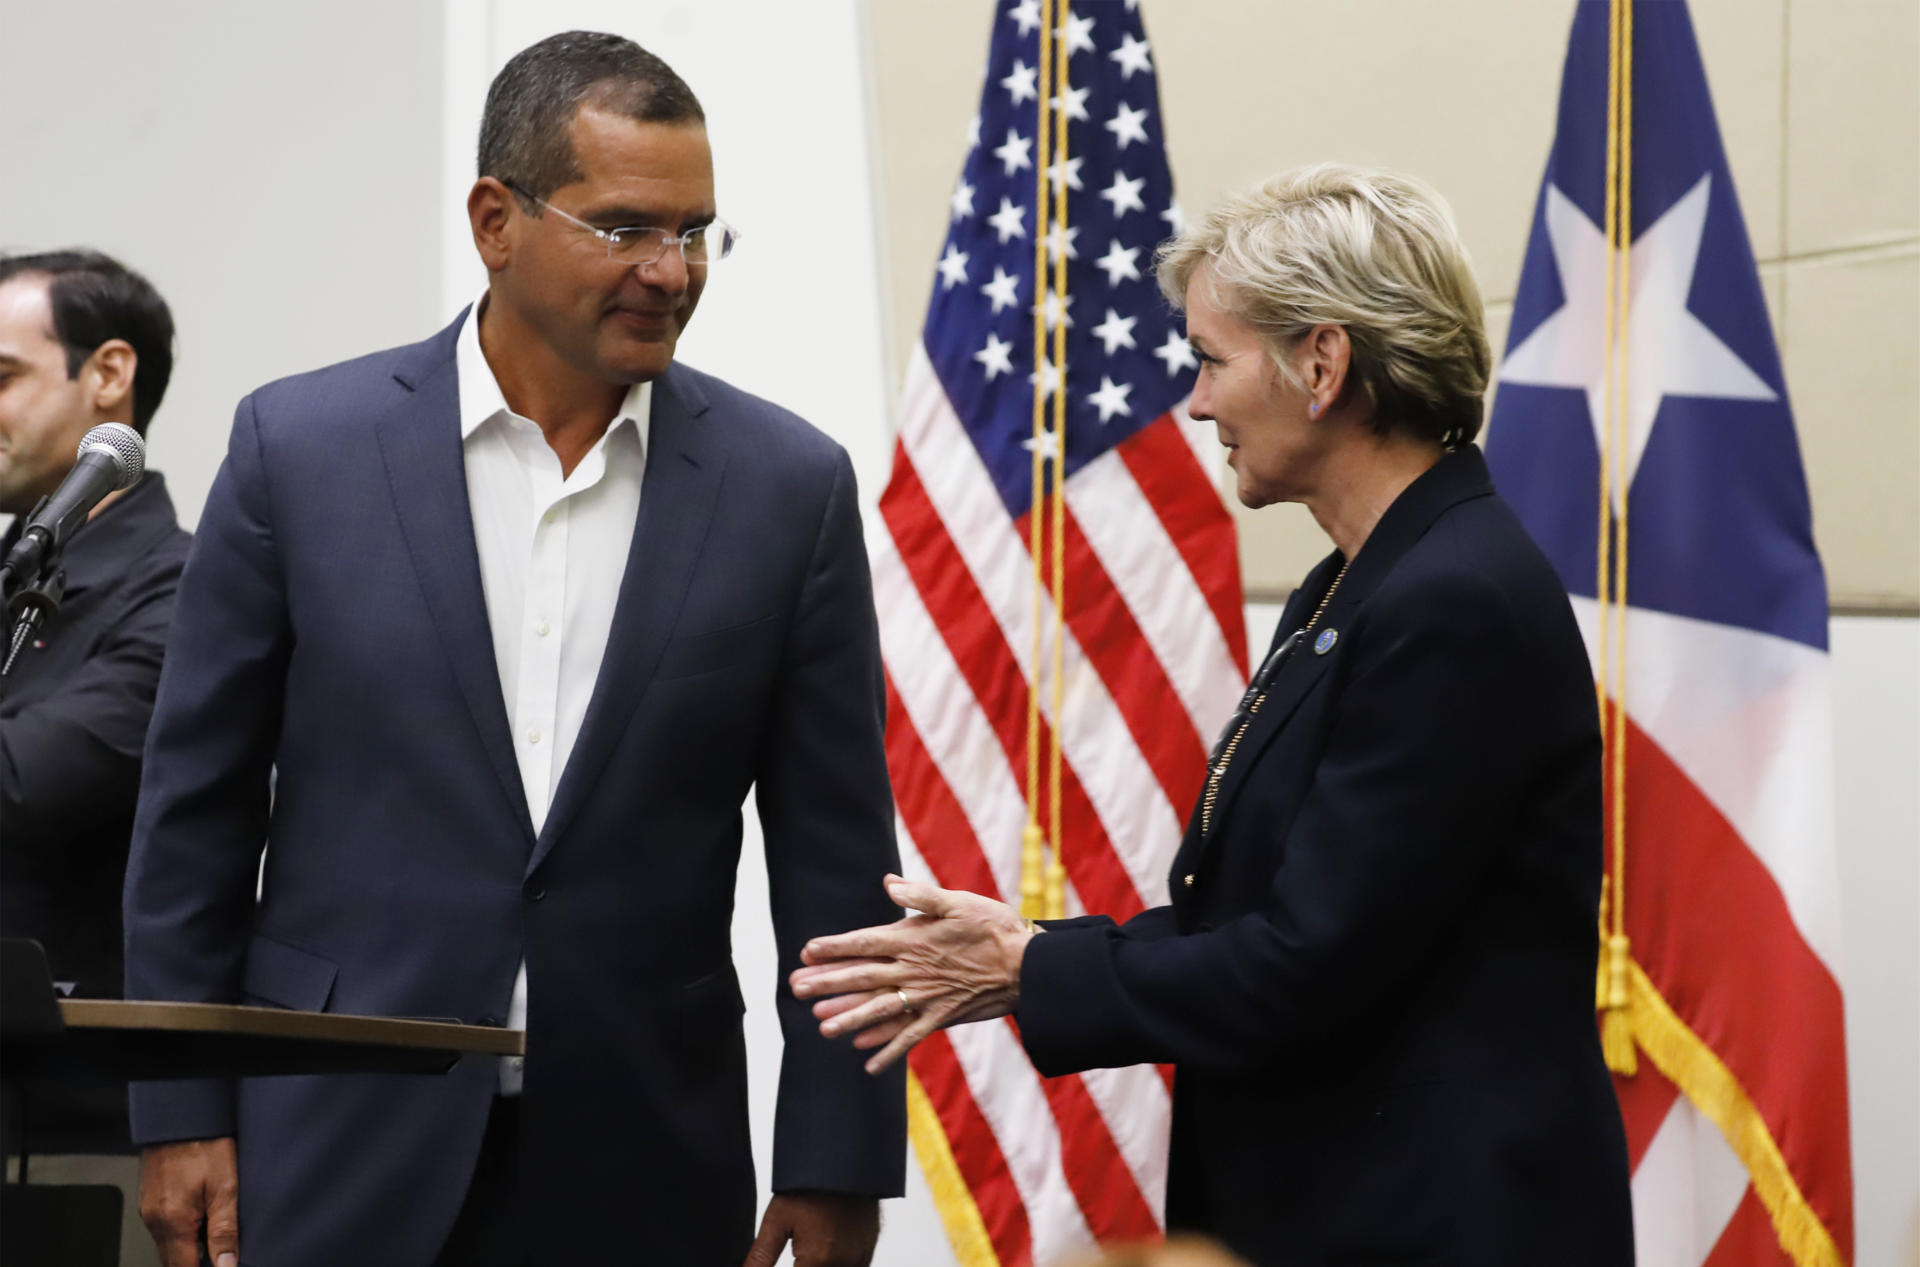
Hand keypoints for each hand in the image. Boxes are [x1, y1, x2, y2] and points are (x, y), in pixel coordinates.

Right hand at [139, 1136, 238, 1266]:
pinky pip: (164, 1229)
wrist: (182, 1117)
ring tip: (213, 1236)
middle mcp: (154, 1220)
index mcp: (172, 1221)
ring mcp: (149, 1211)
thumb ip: (225, 1230)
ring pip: (168, 1246)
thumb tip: (226, 1264)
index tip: (221, 1265)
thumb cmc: (205, 1146)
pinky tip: (201, 1220)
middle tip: (221, 1254)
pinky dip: (181, 1233)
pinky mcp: (150, 1201)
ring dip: (189, 1248)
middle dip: (196, 1262)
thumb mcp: (226, 1187)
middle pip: (173, 1260)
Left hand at [742, 1192, 879, 1266]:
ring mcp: (862, 1255)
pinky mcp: (871, 1246)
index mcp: (818, 1260)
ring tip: (811, 1243)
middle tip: (798, 1246)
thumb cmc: (808, 1186)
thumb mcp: (776, 1221)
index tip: (791, 1253)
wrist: (844, 1158)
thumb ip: (760, 1258)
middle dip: (805, 1264)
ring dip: (821, 1264)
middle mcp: (844, 1262)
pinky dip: (840, 1263)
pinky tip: (827, 1245)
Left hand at [790, 875, 1032, 1072]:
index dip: (834, 948)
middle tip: (796, 990)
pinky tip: (865, 1060)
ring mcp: (926, 998)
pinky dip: (887, 1049)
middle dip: (828, 984)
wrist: (1029, 966)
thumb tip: (888, 885)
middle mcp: (914, 971)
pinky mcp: (941, 1017)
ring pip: (880, 1010)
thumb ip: (921, 896)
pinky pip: (909, 1036)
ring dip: (849, 1019)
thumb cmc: (994, 928)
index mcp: (914, 940)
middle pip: (863, 978)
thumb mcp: (959, 902)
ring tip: (821, 1027)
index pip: (865, 943)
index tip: (806, 952)